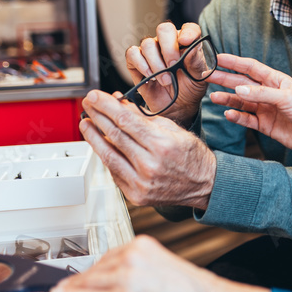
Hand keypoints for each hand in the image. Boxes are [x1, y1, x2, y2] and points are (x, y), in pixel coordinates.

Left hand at [51, 236, 269, 291]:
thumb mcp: (164, 269)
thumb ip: (139, 271)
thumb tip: (116, 282)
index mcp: (144, 245)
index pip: (107, 256)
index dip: (89, 269)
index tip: (77, 275)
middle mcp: (134, 256)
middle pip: (95, 269)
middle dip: (79, 281)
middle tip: (66, 287)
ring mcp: (127, 276)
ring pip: (89, 283)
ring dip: (73, 291)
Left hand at [80, 89, 215, 207]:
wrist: (205, 184)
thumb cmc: (192, 156)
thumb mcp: (173, 129)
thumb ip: (144, 118)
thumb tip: (120, 105)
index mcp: (162, 145)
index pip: (126, 120)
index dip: (106, 106)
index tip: (95, 96)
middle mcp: (150, 165)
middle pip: (115, 135)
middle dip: (97, 116)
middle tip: (87, 104)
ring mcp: (141, 182)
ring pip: (109, 155)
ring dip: (94, 137)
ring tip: (86, 124)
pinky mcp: (136, 194)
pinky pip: (114, 172)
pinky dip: (106, 156)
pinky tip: (101, 145)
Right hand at [126, 22, 207, 124]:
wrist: (177, 107)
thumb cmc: (190, 89)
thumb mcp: (199, 78)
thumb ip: (196, 62)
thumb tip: (192, 47)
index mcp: (187, 42)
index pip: (188, 28)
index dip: (187, 32)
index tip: (186, 42)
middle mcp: (168, 42)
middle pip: (164, 29)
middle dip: (169, 48)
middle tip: (173, 66)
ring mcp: (151, 50)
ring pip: (148, 43)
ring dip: (157, 64)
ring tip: (166, 81)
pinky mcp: (136, 61)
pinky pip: (132, 54)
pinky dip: (141, 65)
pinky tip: (151, 77)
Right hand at [207, 54, 291, 179]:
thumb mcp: (287, 98)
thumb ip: (262, 94)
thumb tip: (238, 90)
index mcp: (277, 81)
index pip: (252, 68)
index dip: (235, 62)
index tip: (218, 58)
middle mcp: (270, 94)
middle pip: (243, 84)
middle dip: (225, 80)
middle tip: (207, 77)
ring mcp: (266, 110)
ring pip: (242, 102)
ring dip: (228, 100)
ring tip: (213, 97)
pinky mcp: (266, 125)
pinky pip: (247, 119)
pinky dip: (237, 117)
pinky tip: (228, 114)